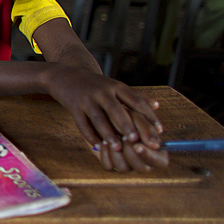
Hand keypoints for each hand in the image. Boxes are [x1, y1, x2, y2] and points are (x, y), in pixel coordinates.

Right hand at [45, 65, 165, 172]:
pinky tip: (97, 145)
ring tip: (117, 148)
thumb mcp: (114, 85)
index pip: (136, 100)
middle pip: (116, 109)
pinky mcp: (74, 106)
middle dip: (126, 126)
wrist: (64, 75)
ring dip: (108, 134)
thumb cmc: (94, 84)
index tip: (159, 130)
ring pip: (99, 118)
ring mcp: (87, 99)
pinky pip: (82, 123)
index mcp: (116, 86)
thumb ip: (135, 95)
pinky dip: (90, 136)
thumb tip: (157, 106)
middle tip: (136, 140)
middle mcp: (102, 91)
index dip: (148, 115)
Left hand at [96, 111, 169, 172]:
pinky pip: (108, 166)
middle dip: (131, 153)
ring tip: (111, 138)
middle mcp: (142, 160)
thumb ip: (147, 130)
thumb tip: (156, 145)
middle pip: (142, 168)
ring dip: (116, 152)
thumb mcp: (137, 118)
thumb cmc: (124, 115)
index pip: (160, 162)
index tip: (137, 145)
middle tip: (123, 138)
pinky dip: (105, 154)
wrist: (103, 115)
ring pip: (124, 169)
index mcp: (155, 150)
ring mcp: (127, 164)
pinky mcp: (111, 164)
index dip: (149, 155)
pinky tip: (103, 142)